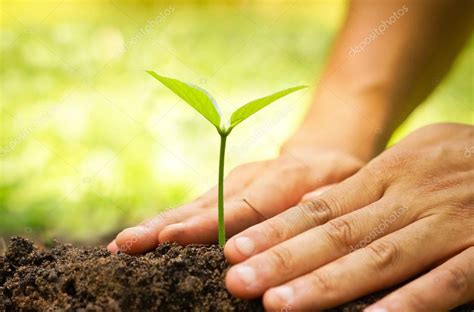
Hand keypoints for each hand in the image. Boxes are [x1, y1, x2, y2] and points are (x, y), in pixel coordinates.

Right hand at [107, 147, 362, 253]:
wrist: (321, 152)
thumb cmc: (338, 176)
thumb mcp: (348, 183)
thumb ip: (329, 197)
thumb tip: (308, 208)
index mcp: (284, 178)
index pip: (246, 205)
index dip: (212, 224)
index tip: (175, 239)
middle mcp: (250, 178)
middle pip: (207, 204)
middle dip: (168, 227)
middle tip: (129, 245)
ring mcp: (233, 182)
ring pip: (192, 206)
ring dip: (156, 226)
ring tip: (121, 246)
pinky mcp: (223, 189)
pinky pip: (192, 208)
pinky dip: (165, 225)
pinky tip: (137, 240)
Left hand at [224, 123, 473, 310]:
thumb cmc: (460, 157)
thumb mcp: (412, 155)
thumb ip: (365, 184)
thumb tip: (313, 206)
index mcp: (387, 174)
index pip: (319, 208)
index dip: (276, 231)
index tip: (235, 250)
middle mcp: (408, 199)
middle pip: (336, 234)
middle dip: (283, 260)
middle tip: (237, 281)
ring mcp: (447, 225)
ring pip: (377, 258)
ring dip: (326, 284)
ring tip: (277, 305)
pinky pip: (446, 282)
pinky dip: (407, 303)